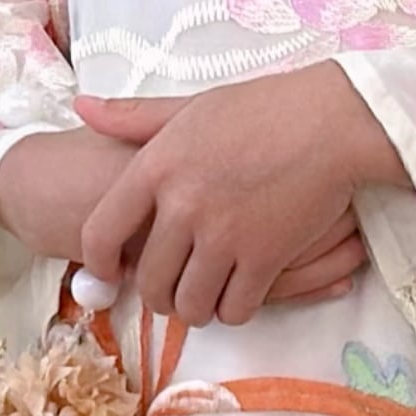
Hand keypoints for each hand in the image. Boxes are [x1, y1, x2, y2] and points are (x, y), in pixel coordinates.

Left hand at [69, 65, 407, 327]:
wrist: (333, 121)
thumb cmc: (263, 107)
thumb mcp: (191, 106)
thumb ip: (134, 117)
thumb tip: (82, 109)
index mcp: (156, 166)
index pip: (100, 233)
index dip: (97, 264)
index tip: (109, 272)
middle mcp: (183, 206)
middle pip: (148, 281)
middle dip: (156, 295)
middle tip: (170, 290)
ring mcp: (224, 236)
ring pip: (190, 305)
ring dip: (195, 309)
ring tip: (204, 297)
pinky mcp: (265, 258)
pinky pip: (235, 309)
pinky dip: (234, 309)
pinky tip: (239, 293)